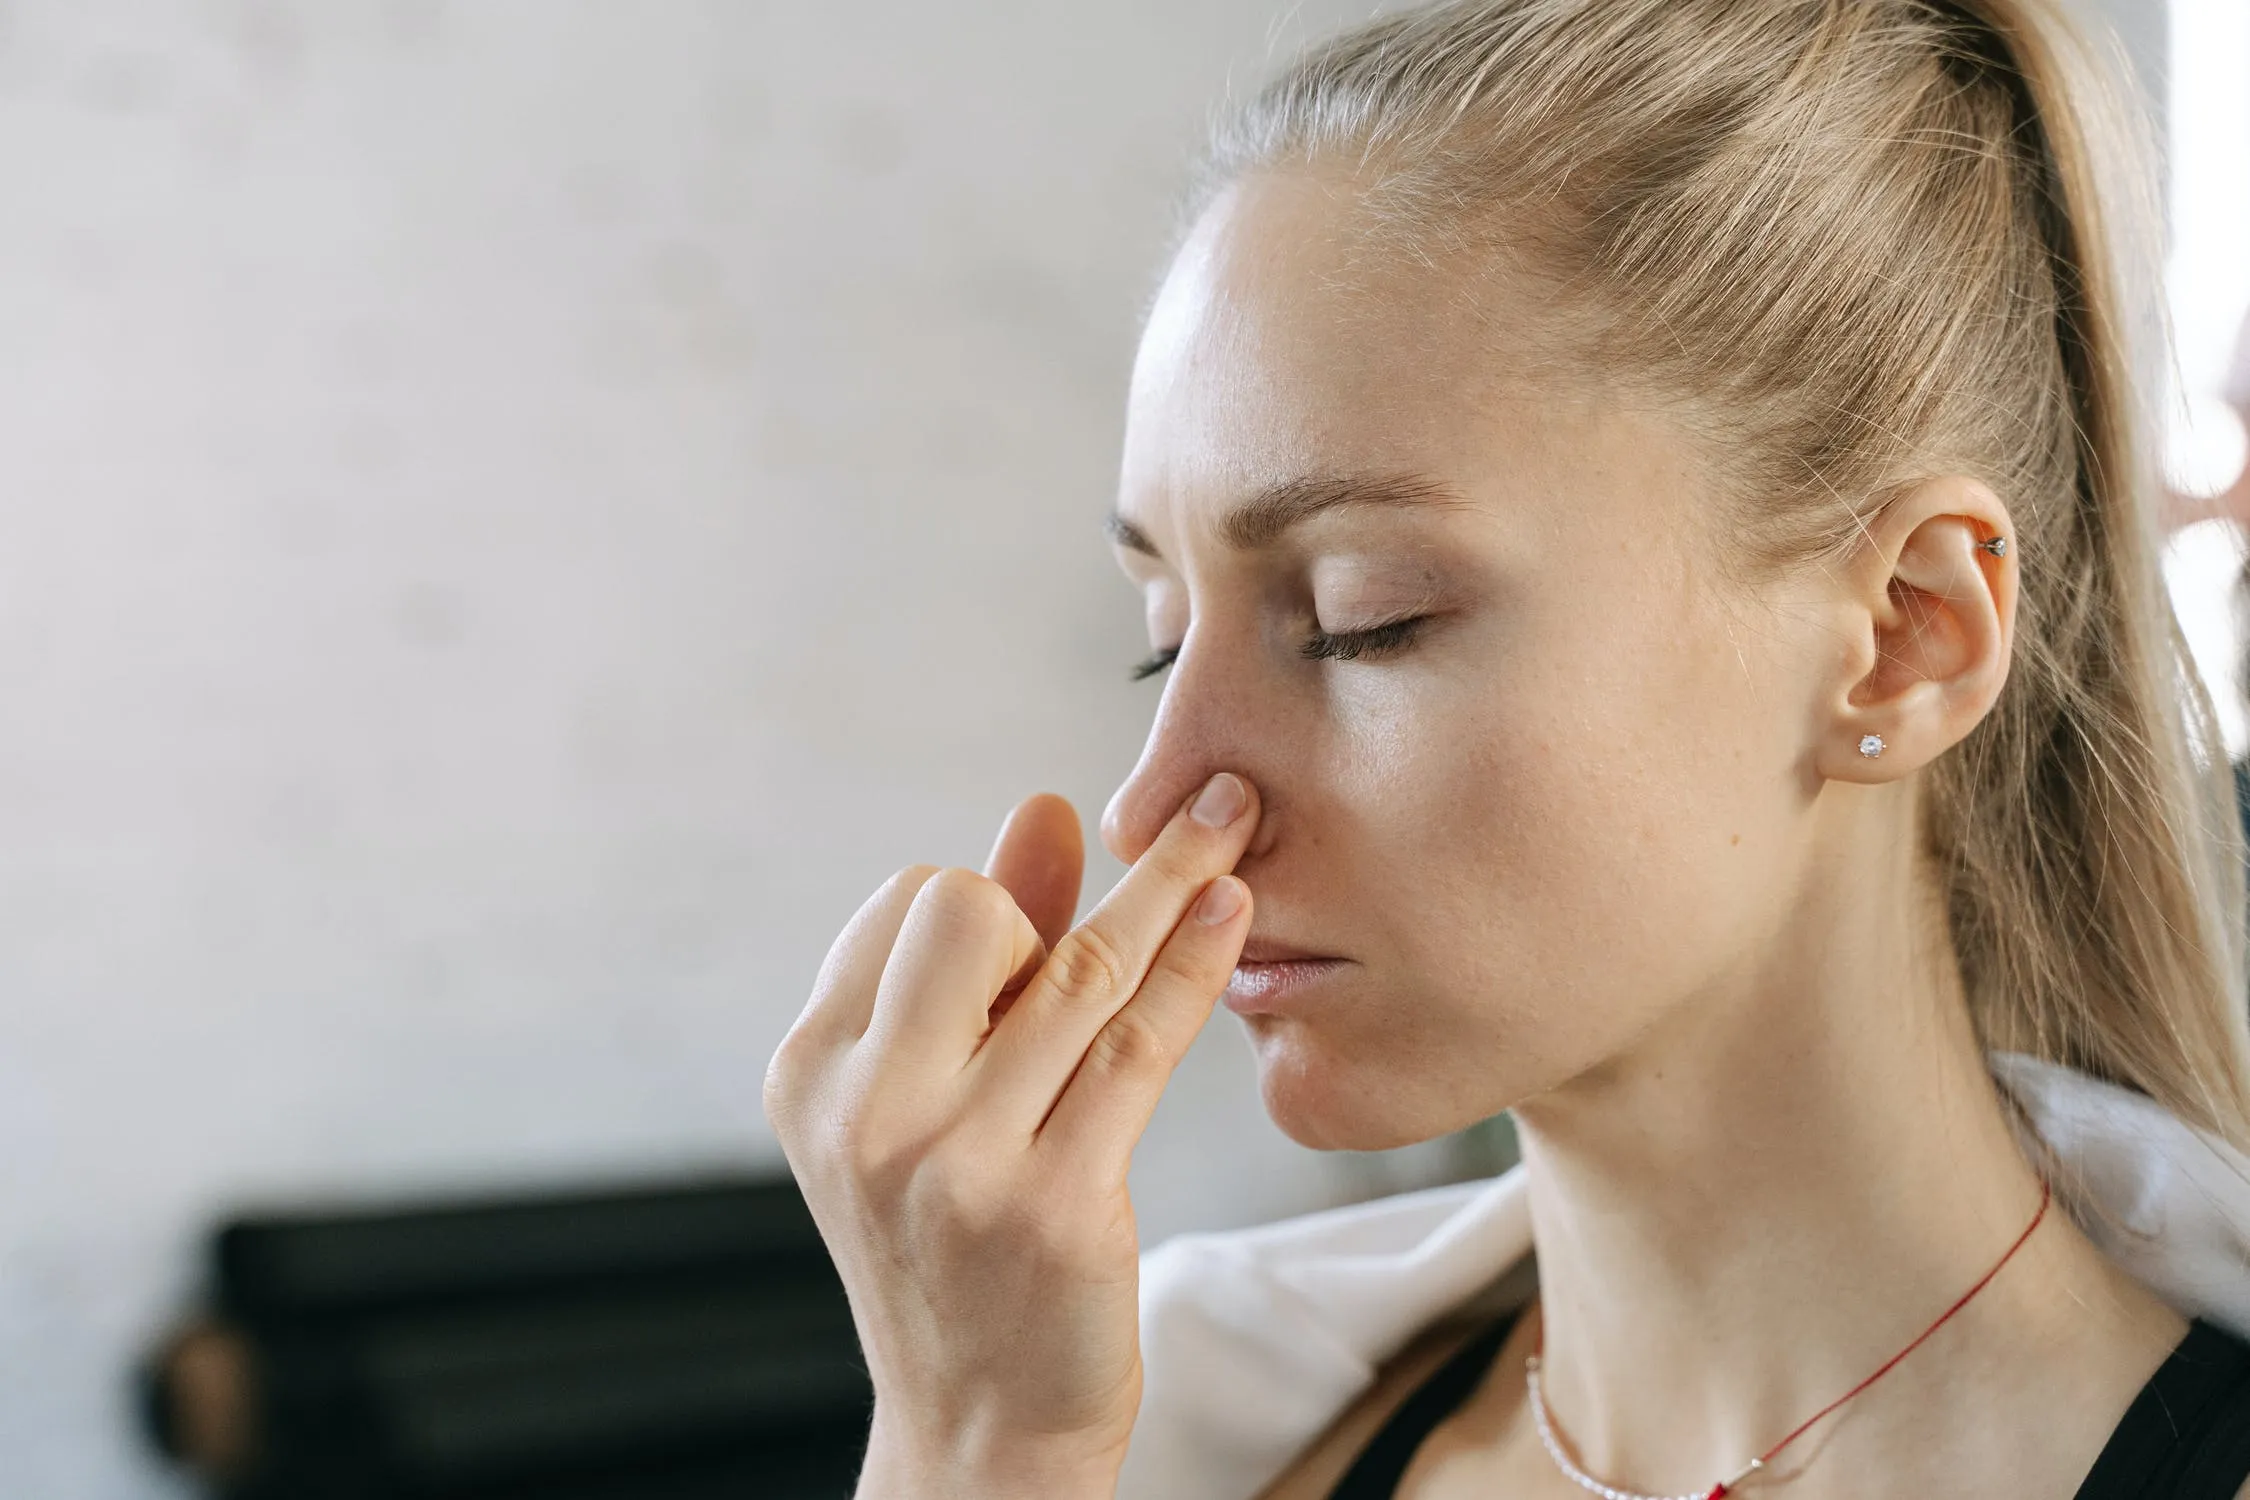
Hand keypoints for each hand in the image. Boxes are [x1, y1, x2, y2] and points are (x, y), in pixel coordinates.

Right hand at [764, 773, 1259, 1497]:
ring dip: (1171, 877)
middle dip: (1043, 899)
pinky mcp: (1057, 1207)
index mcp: (814, 1072)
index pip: (904, 904)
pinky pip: (1141, 1044)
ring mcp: (960, 1163)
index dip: (985, 903)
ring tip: (1234, 818)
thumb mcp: (930, 1100)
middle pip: (967, 910)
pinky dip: (1194, 962)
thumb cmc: (958, 1244)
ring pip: (1080, 970)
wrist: (980, 1429)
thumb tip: (1044, 808)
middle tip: (1087, 944)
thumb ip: (980, 955)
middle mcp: (870, 1113)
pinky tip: (1231, 908)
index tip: (1031, 935)